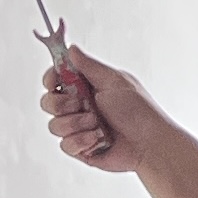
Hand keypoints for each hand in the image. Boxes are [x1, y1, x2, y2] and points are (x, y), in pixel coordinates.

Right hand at [44, 46, 152, 174]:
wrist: (149, 143)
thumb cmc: (139, 111)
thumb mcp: (114, 81)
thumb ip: (89, 65)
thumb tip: (71, 49)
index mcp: (88, 86)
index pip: (56, 79)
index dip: (50, 79)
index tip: (54, 82)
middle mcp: (80, 106)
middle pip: (48, 102)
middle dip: (60, 104)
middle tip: (80, 104)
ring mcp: (79, 128)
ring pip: (54, 125)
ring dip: (75, 123)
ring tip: (96, 124)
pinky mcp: (81, 148)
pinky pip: (65, 145)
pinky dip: (81, 141)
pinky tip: (97, 139)